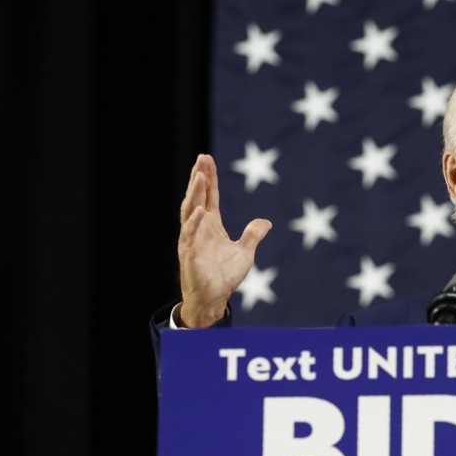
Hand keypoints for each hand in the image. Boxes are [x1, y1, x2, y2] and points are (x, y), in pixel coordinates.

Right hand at [177, 154, 271, 327]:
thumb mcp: (245, 253)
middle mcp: (199, 228)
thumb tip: (267, 222)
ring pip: (190, 211)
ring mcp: (192, 240)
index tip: (208, 159)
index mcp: (211, 225)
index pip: (210, 196)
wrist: (214, 298)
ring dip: (195, 194)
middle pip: (198, 197)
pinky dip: (195, 222)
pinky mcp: (189, 254)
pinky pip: (190, 235)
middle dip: (200, 177)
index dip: (210, 178)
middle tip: (202, 157)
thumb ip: (253, 235)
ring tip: (200, 176)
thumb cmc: (225, 276)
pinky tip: (200, 209)